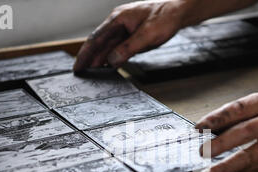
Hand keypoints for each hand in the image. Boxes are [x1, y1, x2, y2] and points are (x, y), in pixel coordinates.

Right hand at [73, 0, 190, 71]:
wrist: (178, 10)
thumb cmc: (165, 17)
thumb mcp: (148, 35)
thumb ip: (128, 48)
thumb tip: (111, 61)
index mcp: (118, 19)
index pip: (96, 38)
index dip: (85, 54)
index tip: (78, 66)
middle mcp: (118, 23)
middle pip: (99, 43)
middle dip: (89, 58)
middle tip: (81, 74)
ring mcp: (124, 29)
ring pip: (107, 46)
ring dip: (99, 59)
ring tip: (91, 73)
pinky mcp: (131, 35)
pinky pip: (117, 47)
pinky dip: (110, 57)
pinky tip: (107, 65)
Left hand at [196, 91, 257, 171]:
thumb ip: (244, 112)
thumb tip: (213, 127)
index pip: (237, 108)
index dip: (216, 118)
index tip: (198, 128)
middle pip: (243, 132)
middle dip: (219, 144)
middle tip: (200, 152)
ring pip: (249, 156)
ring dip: (226, 166)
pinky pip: (257, 166)